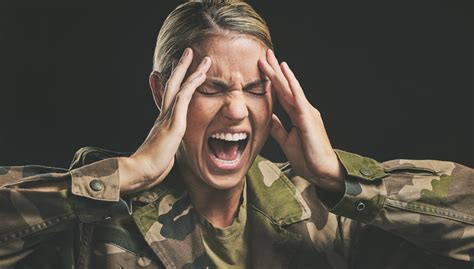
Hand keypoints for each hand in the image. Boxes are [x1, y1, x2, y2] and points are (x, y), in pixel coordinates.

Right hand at [119, 48, 210, 193]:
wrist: (141, 171)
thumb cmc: (150, 167)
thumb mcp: (162, 155)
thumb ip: (166, 149)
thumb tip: (167, 154)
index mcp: (161, 122)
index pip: (168, 97)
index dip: (172, 82)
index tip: (174, 69)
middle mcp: (163, 115)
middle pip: (172, 85)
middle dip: (180, 68)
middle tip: (186, 53)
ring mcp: (168, 116)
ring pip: (180, 86)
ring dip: (192, 70)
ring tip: (202, 58)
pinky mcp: (174, 122)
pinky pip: (184, 97)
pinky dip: (192, 84)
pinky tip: (200, 74)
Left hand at [258, 49, 344, 192]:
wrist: (323, 172)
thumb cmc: (308, 158)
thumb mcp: (287, 141)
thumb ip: (279, 128)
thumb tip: (270, 117)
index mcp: (298, 115)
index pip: (282, 94)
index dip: (273, 81)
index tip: (262, 67)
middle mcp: (303, 110)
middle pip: (285, 86)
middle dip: (274, 70)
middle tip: (264, 54)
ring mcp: (306, 112)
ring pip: (290, 88)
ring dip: (279, 73)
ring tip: (269, 58)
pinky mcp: (308, 118)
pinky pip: (298, 98)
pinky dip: (291, 84)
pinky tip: (285, 72)